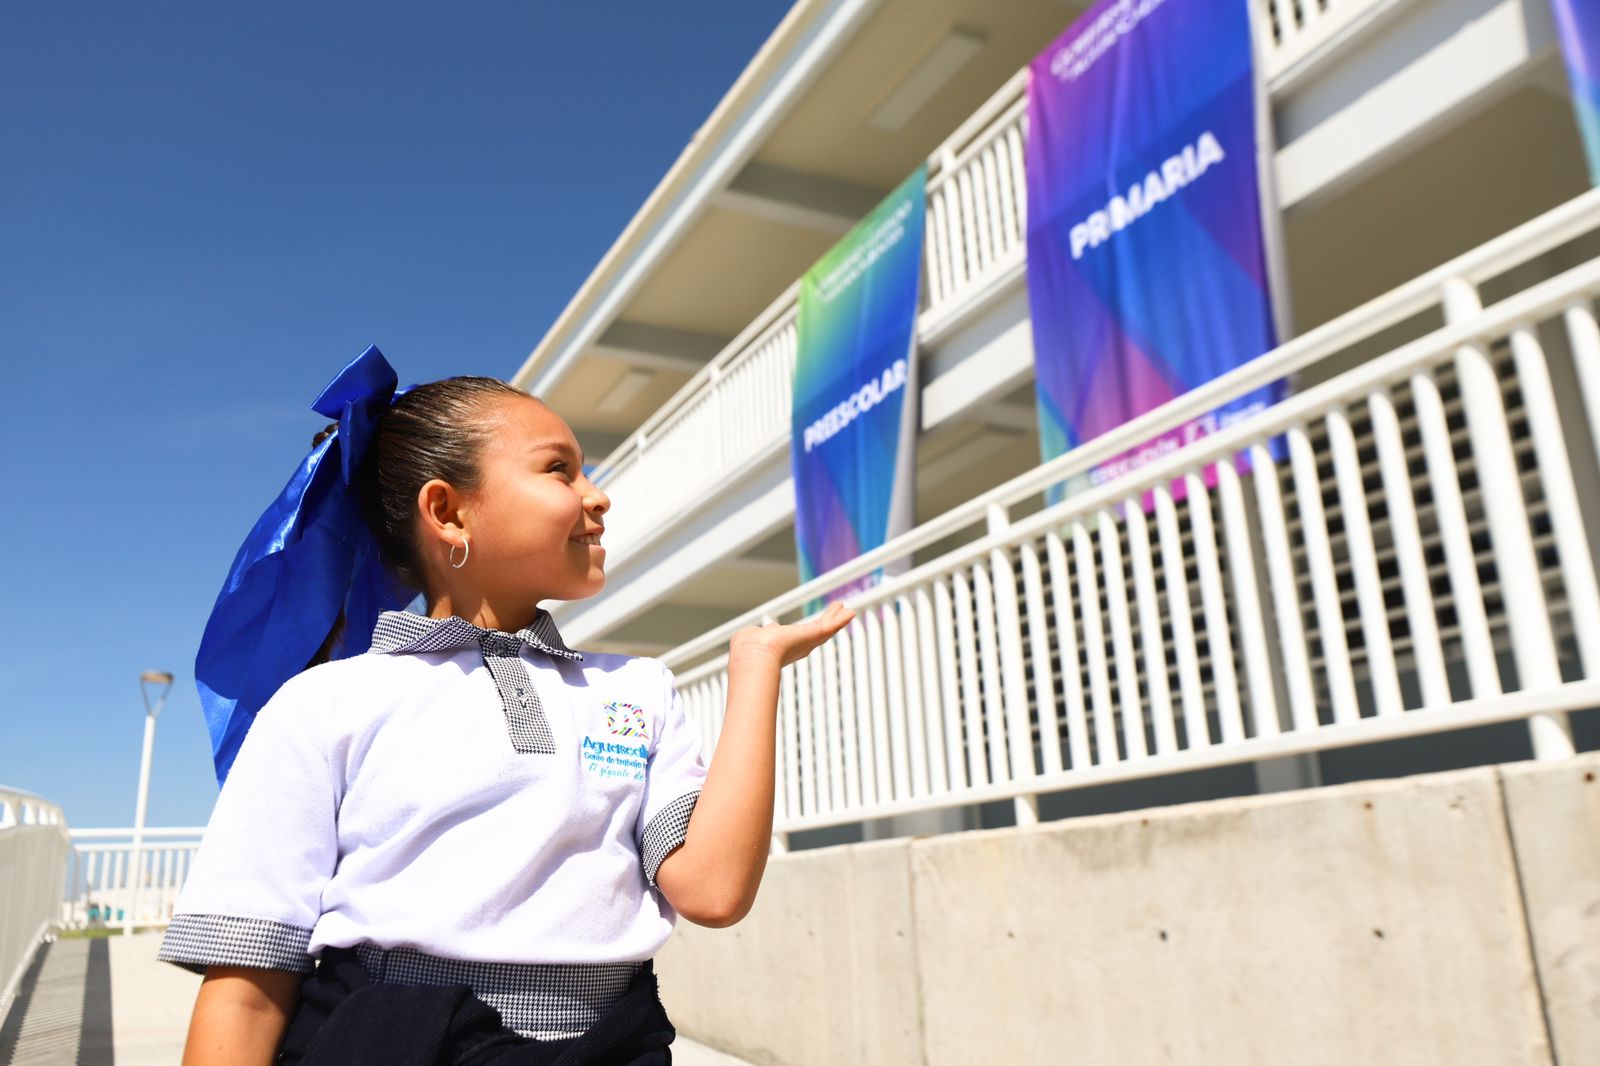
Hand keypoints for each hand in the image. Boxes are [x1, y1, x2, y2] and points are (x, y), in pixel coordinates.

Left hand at [729, 601, 854, 667]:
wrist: (754, 654)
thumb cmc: (748, 649)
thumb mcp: (754, 636)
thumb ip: (763, 633)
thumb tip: (769, 628)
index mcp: (784, 648)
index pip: (799, 638)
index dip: (808, 633)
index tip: (817, 628)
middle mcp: (799, 647)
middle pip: (817, 633)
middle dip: (827, 623)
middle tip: (836, 614)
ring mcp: (808, 642)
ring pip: (826, 628)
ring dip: (836, 618)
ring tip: (846, 608)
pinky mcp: (814, 634)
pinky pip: (831, 625)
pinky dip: (841, 619)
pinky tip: (850, 611)